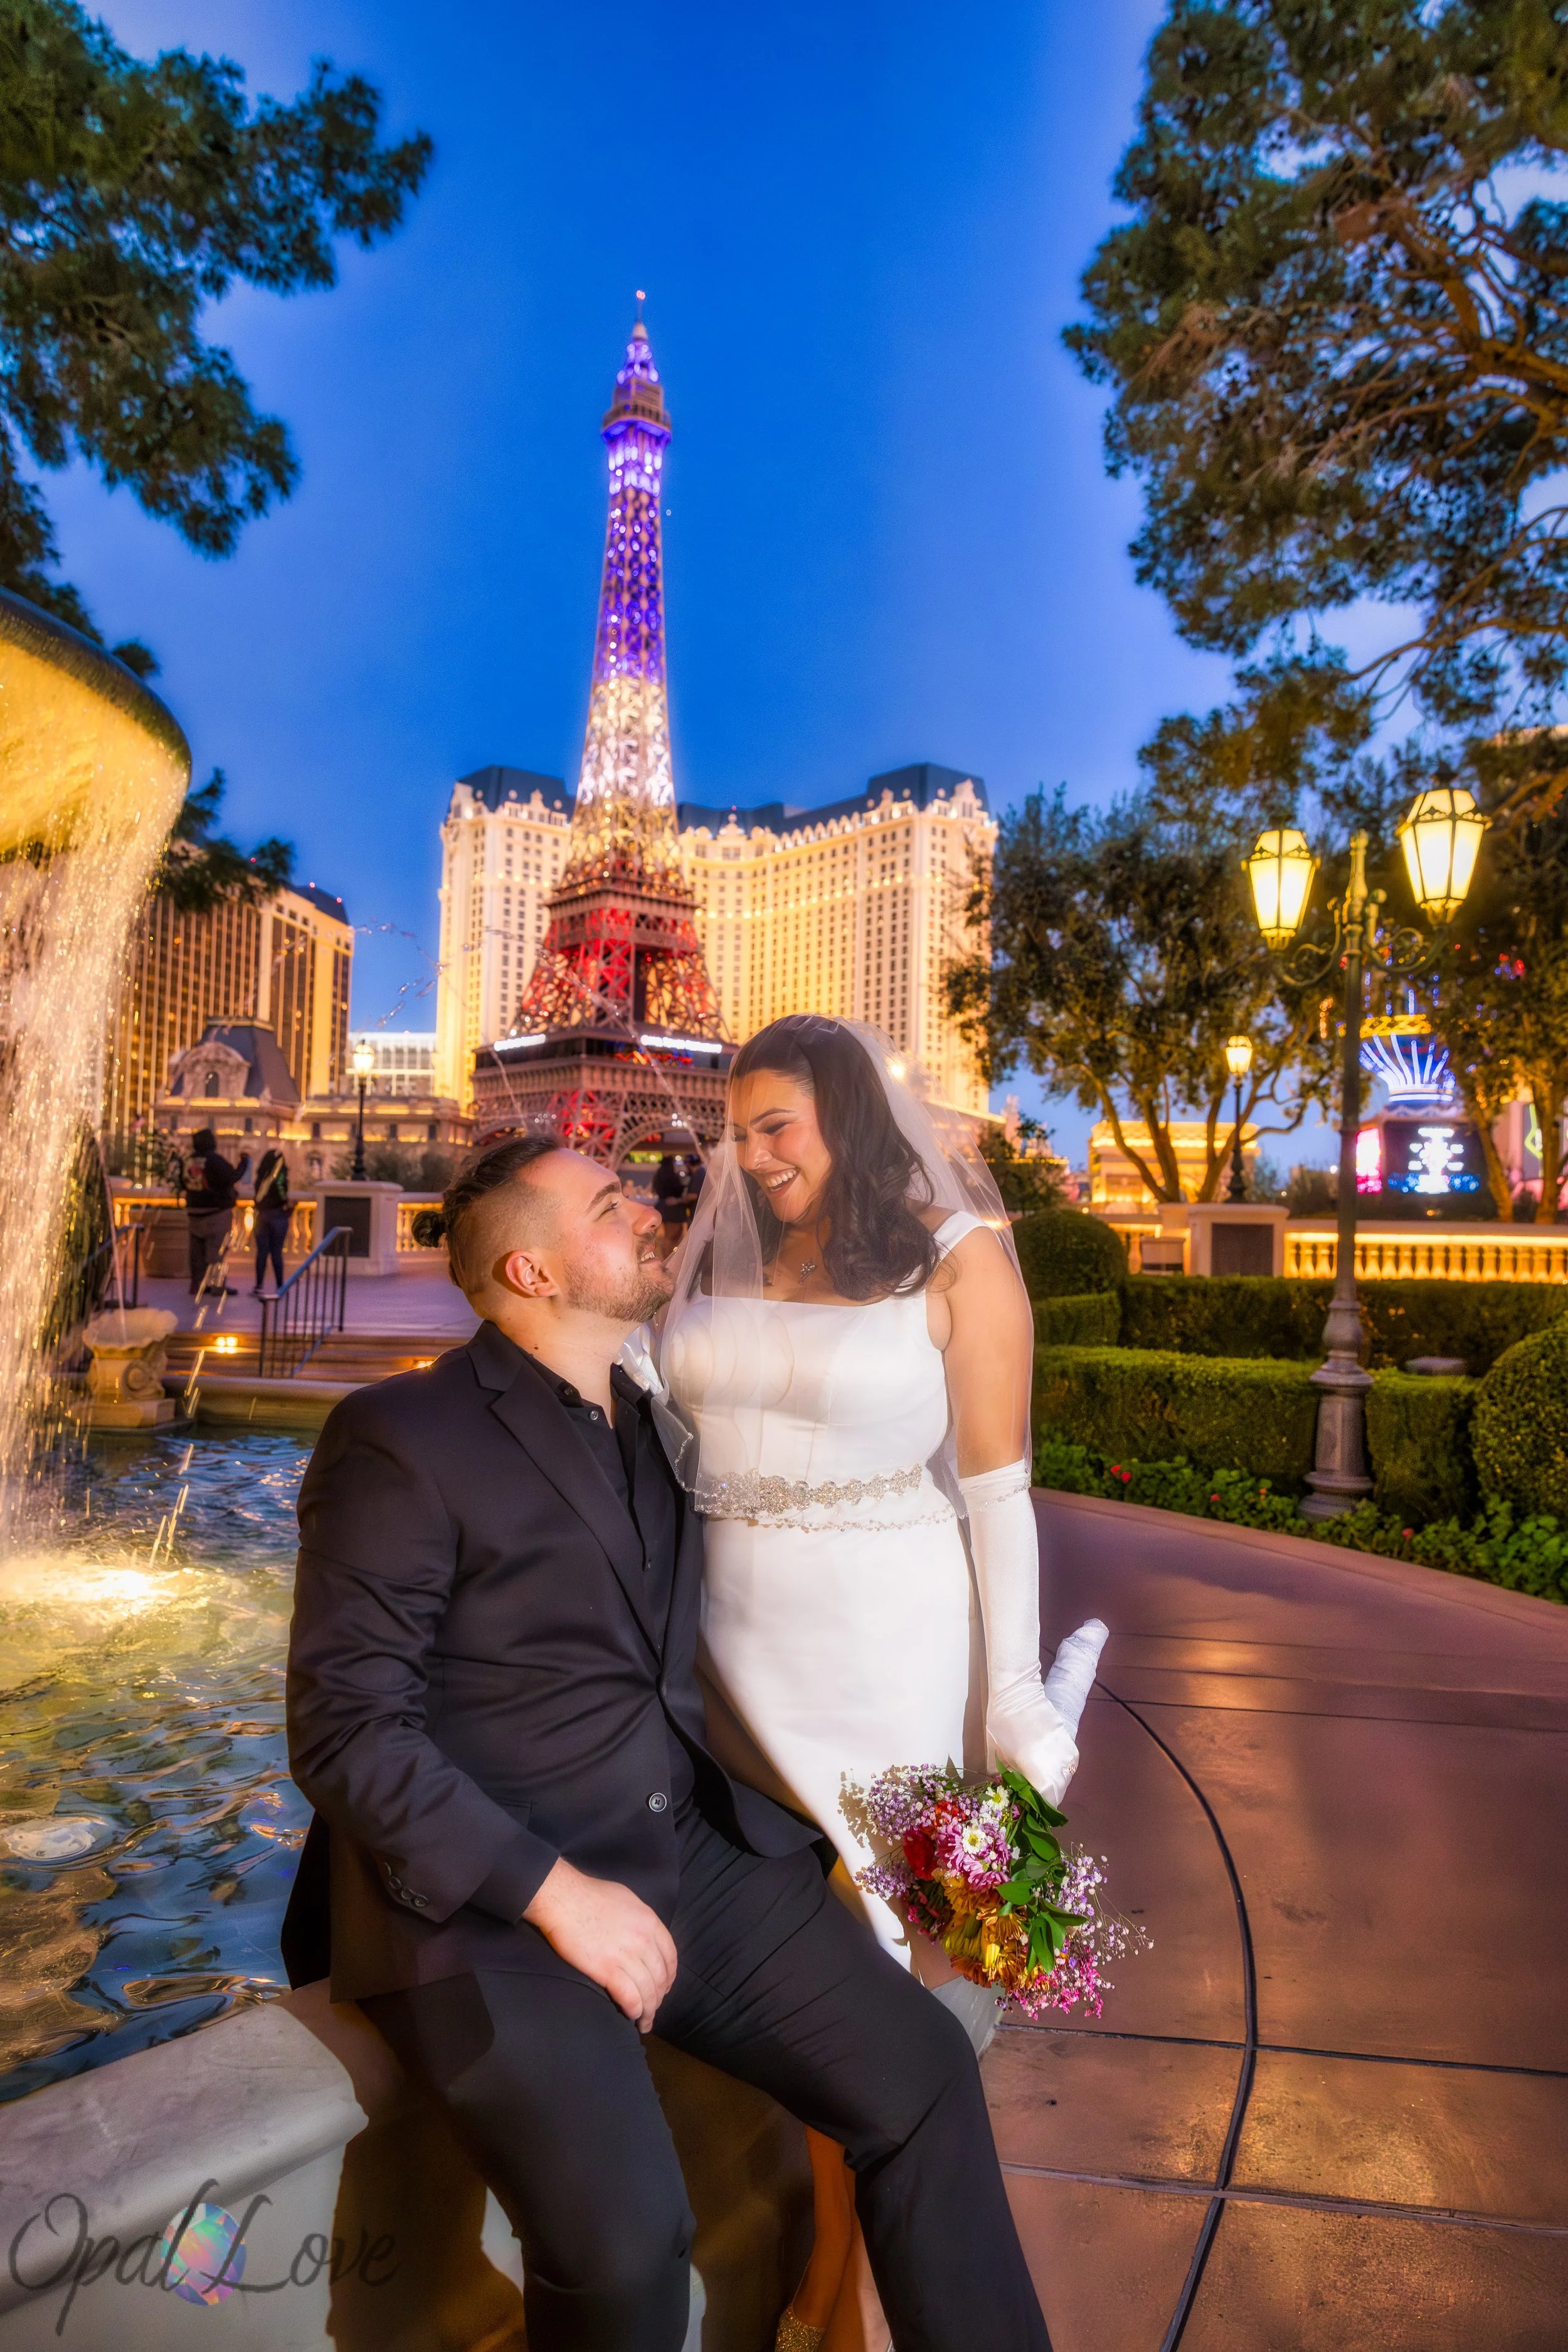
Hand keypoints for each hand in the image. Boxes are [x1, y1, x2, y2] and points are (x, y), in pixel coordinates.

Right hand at [523, 1858, 677, 2031]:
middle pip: (660, 1977)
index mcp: (650, 1922)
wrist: (565, 1898)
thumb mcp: (627, 1900)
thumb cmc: (591, 1895)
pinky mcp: (607, 1969)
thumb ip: (640, 1920)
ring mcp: (626, 1955)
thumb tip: (644, 1935)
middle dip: (659, 1997)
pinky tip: (632, 2015)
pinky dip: (634, 2010)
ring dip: (648, 2011)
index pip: (670, 1956)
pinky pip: (629, 1996)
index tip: (665, 1987)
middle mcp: (643, 1940)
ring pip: (647, 1991)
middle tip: (653, 2008)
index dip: (670, 1976)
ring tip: (645, 2021)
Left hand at [987, 1691, 1078, 1808]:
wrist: (1018, 1692)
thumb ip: (1011, 1778)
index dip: (1036, 1809)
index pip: (1045, 1802)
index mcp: (1037, 1768)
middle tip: (1032, 1799)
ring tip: (1039, 1786)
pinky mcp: (1071, 1743)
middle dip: (1045, 1800)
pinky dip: (1061, 1774)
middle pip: (1057, 1795)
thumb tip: (1015, 1793)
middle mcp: (1057, 1764)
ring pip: (1065, 1782)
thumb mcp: (1000, 1755)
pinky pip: (1069, 1768)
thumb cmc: (1002, 1724)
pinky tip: (1049, 1770)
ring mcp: (1066, 1753)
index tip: (1026, 1809)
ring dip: (1054, 1788)